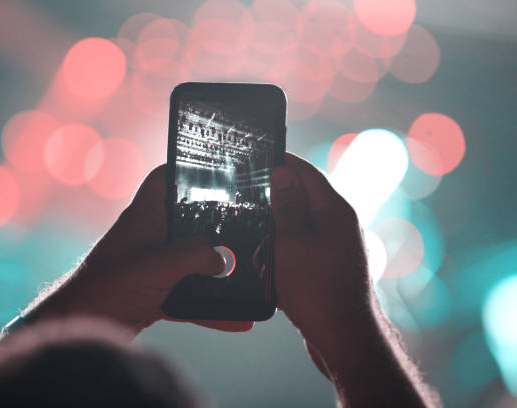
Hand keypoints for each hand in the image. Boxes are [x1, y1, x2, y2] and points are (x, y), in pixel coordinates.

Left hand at [28, 165, 253, 335]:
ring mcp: (150, 265)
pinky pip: (188, 294)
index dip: (185, 169)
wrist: (79, 329)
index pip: (162, 179)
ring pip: (190, 261)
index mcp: (144, 217)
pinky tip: (237, 320)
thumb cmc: (106, 289)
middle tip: (247, 226)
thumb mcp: (158, 266)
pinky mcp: (152, 292)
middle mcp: (147, 236)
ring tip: (249, 276)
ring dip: (216, 271)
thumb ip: (193, 256)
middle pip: (186, 222)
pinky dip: (209, 305)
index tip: (216, 172)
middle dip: (215, 226)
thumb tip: (223, 259)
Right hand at [270, 153, 372, 366]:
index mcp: (334, 212)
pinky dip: (285, 249)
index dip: (282, 162)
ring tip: (255, 232)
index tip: (259, 155)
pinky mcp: (329, 267)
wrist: (343, 337)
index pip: (306, 173)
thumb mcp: (291, 243)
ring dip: (278, 228)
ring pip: (300, 225)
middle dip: (276, 198)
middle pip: (302, 198)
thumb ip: (286, 206)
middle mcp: (339, 225)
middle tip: (248, 197)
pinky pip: (302, 247)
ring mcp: (336, 247)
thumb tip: (283, 172)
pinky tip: (269, 260)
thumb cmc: (317, 290)